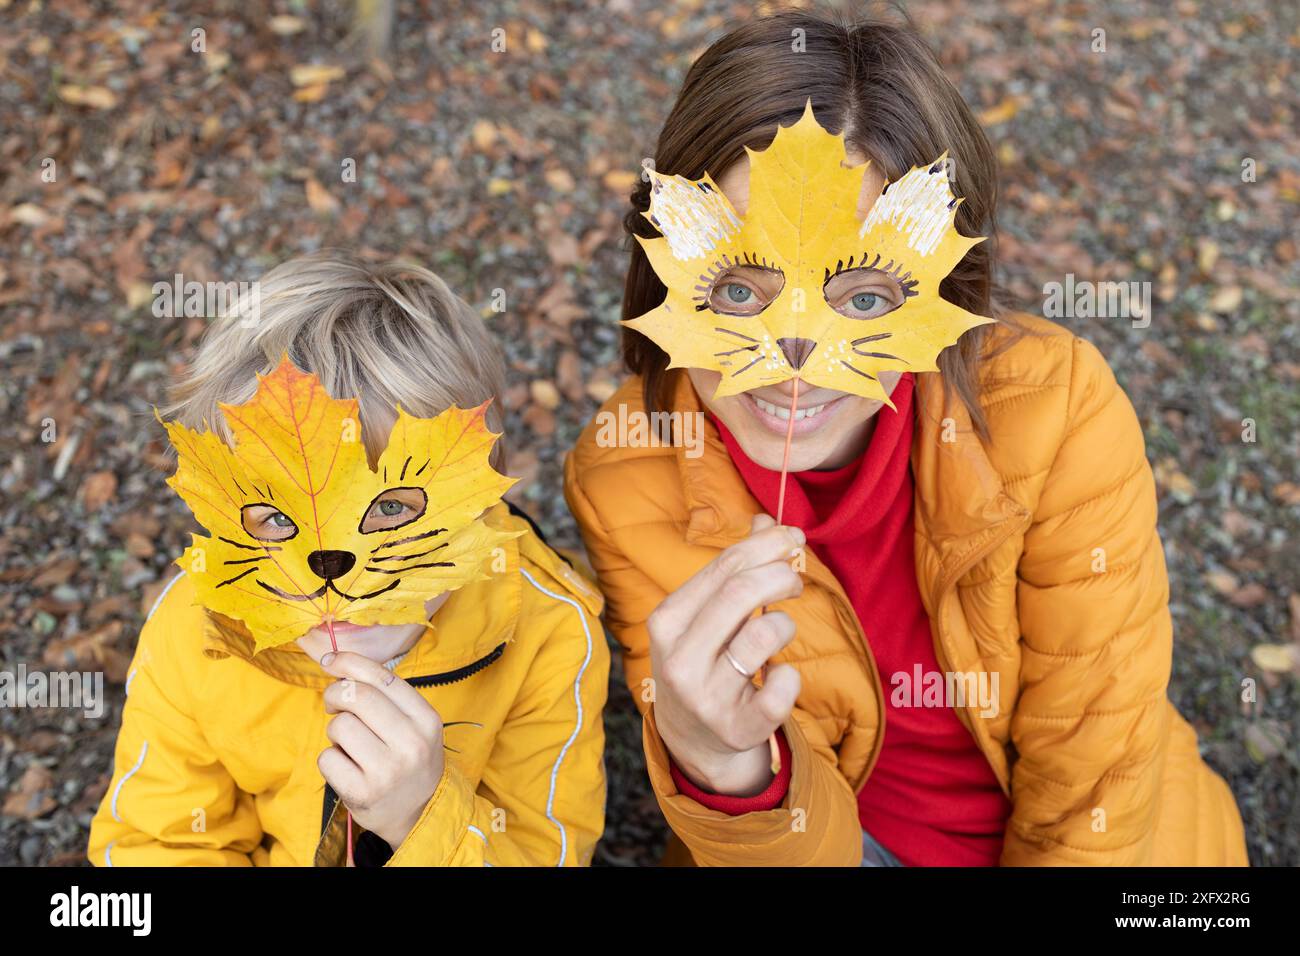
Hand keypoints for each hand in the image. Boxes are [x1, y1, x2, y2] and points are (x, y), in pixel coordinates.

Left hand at [317, 651, 444, 848]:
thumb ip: (385, 695)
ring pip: (339, 726)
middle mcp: (411, 744)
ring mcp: (387, 771)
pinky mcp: (362, 793)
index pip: (383, 679)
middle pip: (357, 697)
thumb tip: (336, 662)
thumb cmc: (410, 759)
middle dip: (335, 694)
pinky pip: (327, 758)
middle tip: (334, 705)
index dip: (350, 662)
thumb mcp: (415, 725)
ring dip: (336, 731)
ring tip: (351, 745)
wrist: (419, 813)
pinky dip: (330, 759)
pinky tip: (347, 767)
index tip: (329, 659)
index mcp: (427, 720)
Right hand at [648, 514, 803, 796]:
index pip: (723, 567)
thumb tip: (767, 519)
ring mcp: (706, 697)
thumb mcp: (704, 615)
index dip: (766, 545)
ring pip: (765, 633)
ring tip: (778, 634)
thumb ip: (733, 569)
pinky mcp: (738, 727)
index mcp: (667, 621)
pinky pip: (784, 685)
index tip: (794, 538)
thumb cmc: (704, 660)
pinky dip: (791, 676)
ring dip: (785, 625)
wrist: (692, 740)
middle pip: (742, 592)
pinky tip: (778, 678)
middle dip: (780, 575)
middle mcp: (680, 658)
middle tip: (796, 582)